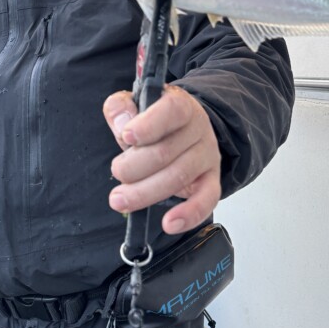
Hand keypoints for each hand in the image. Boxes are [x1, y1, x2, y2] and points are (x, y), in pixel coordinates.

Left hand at [103, 85, 221, 234]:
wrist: (186, 131)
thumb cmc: (154, 121)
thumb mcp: (135, 105)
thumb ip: (121, 108)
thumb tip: (123, 124)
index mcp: (181, 104)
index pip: (171, 110)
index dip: (149, 124)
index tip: (127, 136)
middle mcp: (198, 128)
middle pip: (167, 151)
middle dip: (134, 167)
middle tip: (116, 172)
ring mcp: (207, 155)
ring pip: (179, 177)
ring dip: (145, 193)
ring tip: (119, 200)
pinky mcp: (211, 180)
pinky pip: (206, 199)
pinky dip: (189, 214)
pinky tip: (169, 224)